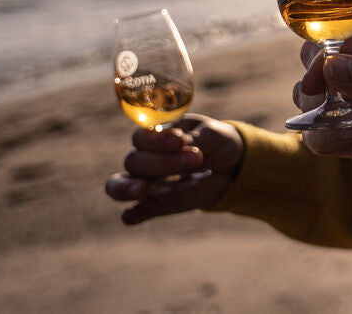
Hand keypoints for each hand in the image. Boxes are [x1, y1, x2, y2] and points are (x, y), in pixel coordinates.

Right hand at [104, 114, 244, 224]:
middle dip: (163, 162)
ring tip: (142, 190)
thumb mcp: (211, 134)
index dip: (156, 140)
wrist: (232, 165)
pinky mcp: (157, 204)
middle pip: (134, 161)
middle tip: (196, 158)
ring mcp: (147, 183)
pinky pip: (137, 211)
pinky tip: (130, 217)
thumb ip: (194, 138)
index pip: (141, 137)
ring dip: (127, 188)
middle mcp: (145, 158)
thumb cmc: (216, 142)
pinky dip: (132, 214)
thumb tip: (180, 142)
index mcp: (156, 135)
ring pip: (120, 185)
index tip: (180, 140)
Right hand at [298, 9, 351, 217]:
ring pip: (315, 98)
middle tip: (316, 95)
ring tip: (332, 120)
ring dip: (314, 109)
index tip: (319, 73)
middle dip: (312, 77)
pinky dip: (323, 137)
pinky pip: (326, 135)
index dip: (327, 51)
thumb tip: (330, 68)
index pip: (345, 33)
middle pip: (319, 61)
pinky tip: (341, 138)